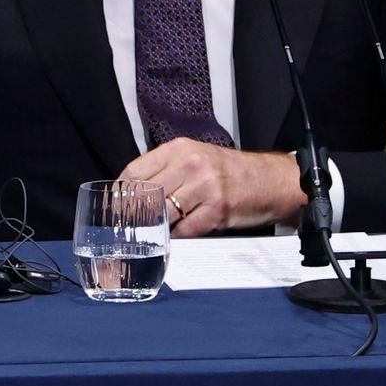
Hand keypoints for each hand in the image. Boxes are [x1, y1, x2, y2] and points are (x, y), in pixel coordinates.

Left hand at [117, 138, 307, 237]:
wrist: (271, 180)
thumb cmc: (229, 171)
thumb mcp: (195, 157)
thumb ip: (166, 169)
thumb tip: (132, 192)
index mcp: (179, 149)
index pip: (135, 171)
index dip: (120, 193)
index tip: (114, 207)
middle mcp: (191, 164)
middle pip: (146, 194)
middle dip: (133, 214)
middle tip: (127, 226)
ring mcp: (205, 186)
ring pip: (163, 213)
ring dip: (155, 227)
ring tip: (151, 233)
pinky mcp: (218, 209)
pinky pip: (186, 229)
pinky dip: (178, 236)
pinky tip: (178, 235)